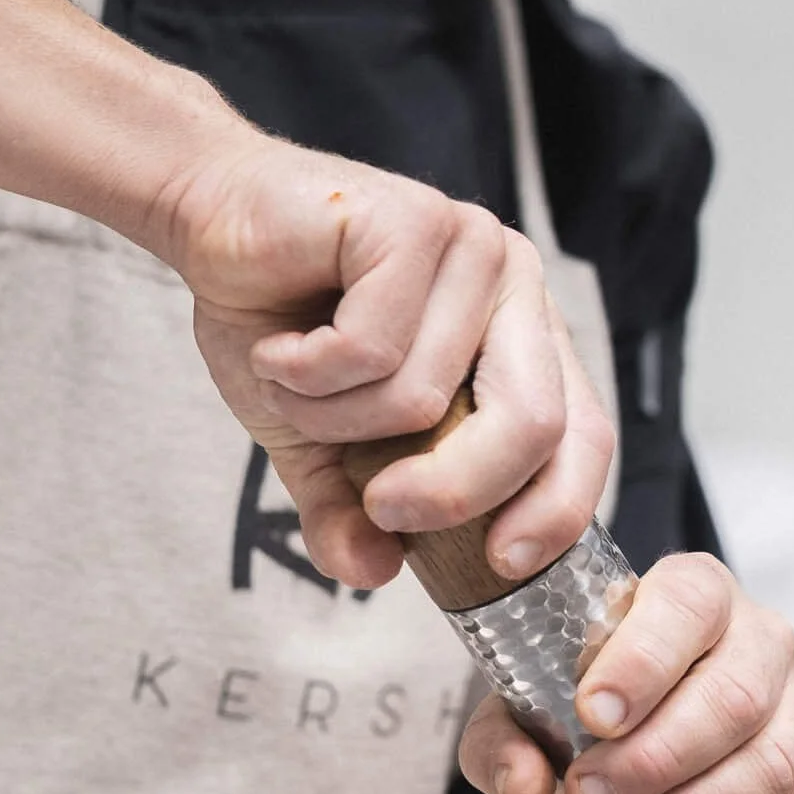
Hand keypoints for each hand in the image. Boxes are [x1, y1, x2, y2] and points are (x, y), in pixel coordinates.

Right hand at [152, 121, 612, 588]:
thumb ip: (349, 512)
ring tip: (291, 381)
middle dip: (453, 492)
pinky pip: (370, 348)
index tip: (500, 563)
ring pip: (426, 397)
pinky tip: (278, 346)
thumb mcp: (319, 445)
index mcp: (523, 340)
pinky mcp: (413, 221)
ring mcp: (471, 247)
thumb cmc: (281, 323)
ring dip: (333, 418)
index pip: (583, 436)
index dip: (557, 508)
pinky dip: (304, 372)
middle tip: (382, 506)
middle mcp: (515, 288)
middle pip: (530, 424)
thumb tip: (372, 572)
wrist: (211, 222)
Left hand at [458, 553, 793, 793]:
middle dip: (659, 758)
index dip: (646, 659)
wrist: (627, 788)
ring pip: (776, 759)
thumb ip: (501, 745)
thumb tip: (525, 784)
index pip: (689, 601)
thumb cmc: (578, 731)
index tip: (592, 716)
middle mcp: (760, 641)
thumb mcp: (517, 727)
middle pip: (735, 694)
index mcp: (690, 596)